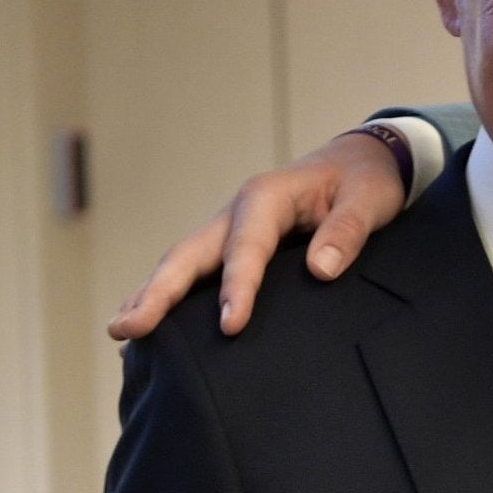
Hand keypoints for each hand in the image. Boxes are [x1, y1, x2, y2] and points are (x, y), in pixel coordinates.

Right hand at [108, 129, 411, 338]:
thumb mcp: (369, 200)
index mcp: (266, 197)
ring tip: (122, 332)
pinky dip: (170, 293)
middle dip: (158, 293)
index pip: (246, 248)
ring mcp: (230, 227)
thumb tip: (321, 269)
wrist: (359, 161)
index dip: (238, 287)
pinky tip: (149, 321)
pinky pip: (197, 269)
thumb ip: (347, 232)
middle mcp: (238, 211)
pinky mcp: (233, 243)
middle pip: (189, 254)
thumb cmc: (365, 182)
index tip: (230, 326)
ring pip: (183, 262)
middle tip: (128, 329)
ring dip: (151, 294)